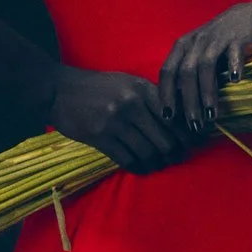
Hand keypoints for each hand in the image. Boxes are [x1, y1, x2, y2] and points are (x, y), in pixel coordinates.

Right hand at [45, 63, 194, 174]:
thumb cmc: (98, 86)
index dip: (186, 133)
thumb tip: (179, 121)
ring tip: (161, 164)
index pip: (174, 116)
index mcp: (142, 89)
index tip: (192, 143)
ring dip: (158, 162)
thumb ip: (151, 98)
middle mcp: (131, 105)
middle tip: (179, 158)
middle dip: (176, 152)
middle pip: (165, 138)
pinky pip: (128, 159)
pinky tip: (143, 167)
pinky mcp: (100, 138)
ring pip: (148, 152)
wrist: (59, 90)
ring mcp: (115, 122)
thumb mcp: (127, 83)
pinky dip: (139, 167)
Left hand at [157, 1, 251, 134]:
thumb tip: (181, 106)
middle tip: (193, 124)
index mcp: (183, 46)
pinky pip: (232, 53)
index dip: (166, 94)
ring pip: (205, 66)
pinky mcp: (236, 38)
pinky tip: (234, 81)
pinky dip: (232, 67)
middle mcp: (195, 41)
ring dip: (207, 92)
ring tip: (211, 115)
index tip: (167, 116)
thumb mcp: (199, 53)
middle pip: (185, 73)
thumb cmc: (221, 41)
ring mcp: (215, 38)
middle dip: (188, 101)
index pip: (167, 71)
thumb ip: (189, 73)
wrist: (247, 15)